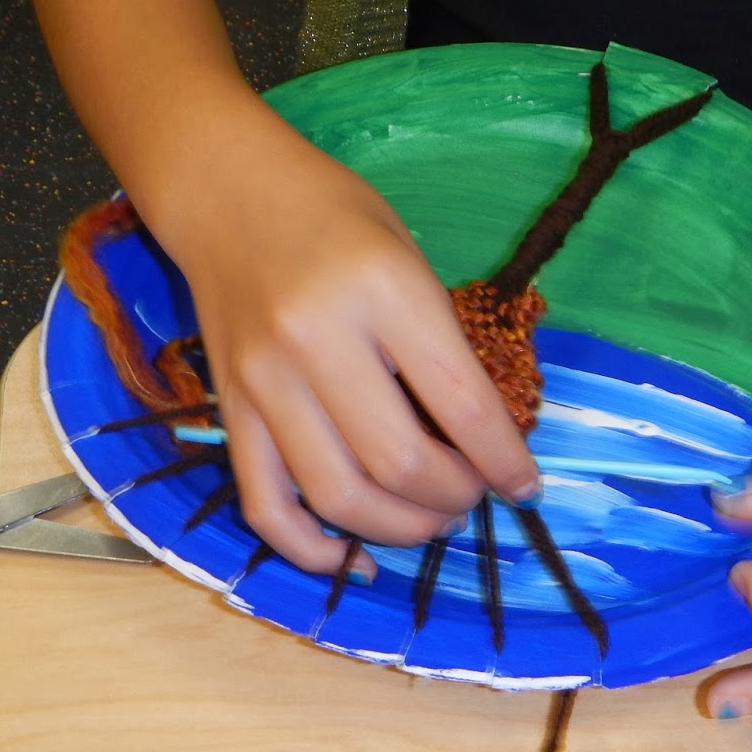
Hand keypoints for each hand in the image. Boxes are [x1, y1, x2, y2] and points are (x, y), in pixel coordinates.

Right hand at [150, 131, 540, 577]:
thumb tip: (483, 443)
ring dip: (400, 529)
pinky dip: (312, 551)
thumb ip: (439, 346)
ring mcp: (264, 382)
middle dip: (456, 498)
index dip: (503, 460)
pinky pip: (266, 506)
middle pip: (400, 464)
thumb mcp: (409, 255)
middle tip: (474, 494)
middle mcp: (316, 340)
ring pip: (339, 497)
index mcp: (381, 290)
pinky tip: (355, 560)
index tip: (526, 485)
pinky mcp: (230, 411)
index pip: (461, 403)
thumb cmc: (333, 216)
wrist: (225, 191)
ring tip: (430, 519)